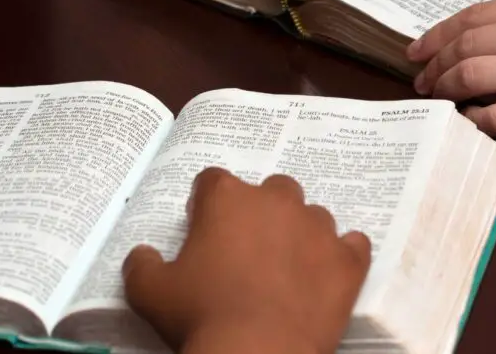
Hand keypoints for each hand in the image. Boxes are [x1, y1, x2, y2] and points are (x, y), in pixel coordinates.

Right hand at [122, 168, 370, 353]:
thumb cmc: (201, 316)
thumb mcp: (149, 292)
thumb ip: (142, 263)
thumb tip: (142, 254)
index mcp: (227, 198)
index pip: (212, 181)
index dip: (206, 205)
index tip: (203, 230)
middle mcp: (276, 200)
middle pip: (270, 189)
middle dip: (260, 212)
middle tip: (247, 250)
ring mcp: (318, 228)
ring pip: (313, 215)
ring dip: (300, 232)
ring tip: (288, 267)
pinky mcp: (348, 261)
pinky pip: (353, 244)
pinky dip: (341, 255)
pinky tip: (328, 274)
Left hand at [408, 0, 495, 138]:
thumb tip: (492, 43)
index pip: (472, 17)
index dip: (437, 35)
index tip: (419, 49)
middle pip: (464, 46)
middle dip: (433, 65)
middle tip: (419, 80)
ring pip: (471, 77)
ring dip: (444, 90)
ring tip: (435, 100)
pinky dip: (475, 120)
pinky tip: (470, 122)